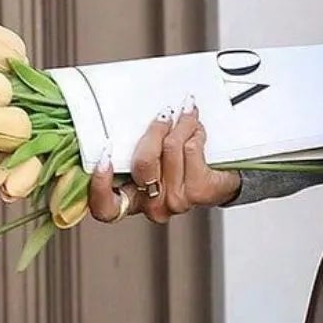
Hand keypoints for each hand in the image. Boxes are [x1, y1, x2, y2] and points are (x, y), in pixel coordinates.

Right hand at [88, 99, 240, 224]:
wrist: (222, 179)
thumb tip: (117, 115)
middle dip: (154, 131)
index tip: (105, 157)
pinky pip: (191, 149)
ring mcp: (175, 201)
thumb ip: (130, 147)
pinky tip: (197, 130)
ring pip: (170, 149)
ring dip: (181, 124)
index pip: (105, 207)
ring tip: (186, 114)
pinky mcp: (199, 192)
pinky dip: (195, 132)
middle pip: (142, 164)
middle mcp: (152, 205)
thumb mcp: (149, 157)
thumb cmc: (181, 165)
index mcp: (131, 198)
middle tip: (164, 114)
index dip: (100, 185)